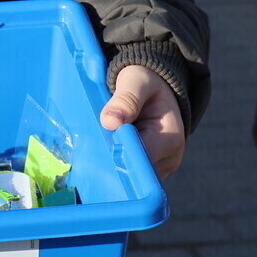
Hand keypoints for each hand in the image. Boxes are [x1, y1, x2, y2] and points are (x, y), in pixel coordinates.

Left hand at [100, 64, 184, 178]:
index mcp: (169, 138)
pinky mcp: (147, 169)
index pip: (139, 157)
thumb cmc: (146, 83)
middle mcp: (168, 159)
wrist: (156, 90)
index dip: (116, 153)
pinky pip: (129, 172)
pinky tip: (100, 151)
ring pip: (130, 175)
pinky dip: (114, 162)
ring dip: (111, 162)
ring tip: (93, 146)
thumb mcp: (137, 81)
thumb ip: (126, 99)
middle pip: (134, 171)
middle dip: (111, 159)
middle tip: (87, 146)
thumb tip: (110, 122)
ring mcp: (158, 168)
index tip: (95, 145)